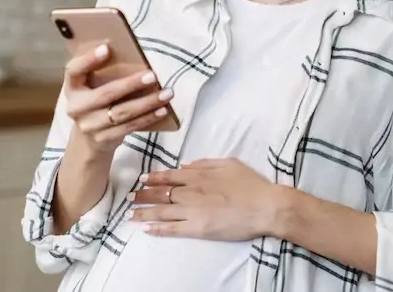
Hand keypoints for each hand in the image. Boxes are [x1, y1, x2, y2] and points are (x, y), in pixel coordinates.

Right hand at [63, 44, 173, 153]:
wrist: (88, 140)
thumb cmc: (97, 104)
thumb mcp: (93, 88)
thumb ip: (105, 74)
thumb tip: (136, 56)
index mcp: (72, 88)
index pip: (73, 70)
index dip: (88, 59)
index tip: (107, 48)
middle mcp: (76, 107)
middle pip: (105, 94)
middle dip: (131, 84)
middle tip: (153, 75)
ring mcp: (88, 126)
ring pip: (121, 113)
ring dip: (147, 103)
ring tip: (167, 93)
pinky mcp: (102, 139)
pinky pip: (129, 127)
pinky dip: (148, 118)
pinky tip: (162, 110)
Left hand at [127, 158, 282, 240]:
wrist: (264, 206)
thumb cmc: (251, 184)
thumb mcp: (230, 163)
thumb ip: (206, 163)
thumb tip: (186, 165)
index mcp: (199, 175)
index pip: (169, 176)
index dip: (154, 177)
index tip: (142, 179)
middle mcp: (191, 192)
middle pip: (160, 193)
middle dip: (142, 195)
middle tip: (129, 197)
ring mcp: (192, 211)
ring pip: (161, 212)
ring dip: (144, 212)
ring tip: (130, 214)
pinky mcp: (197, 229)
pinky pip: (172, 229)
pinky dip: (157, 229)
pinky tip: (146, 229)